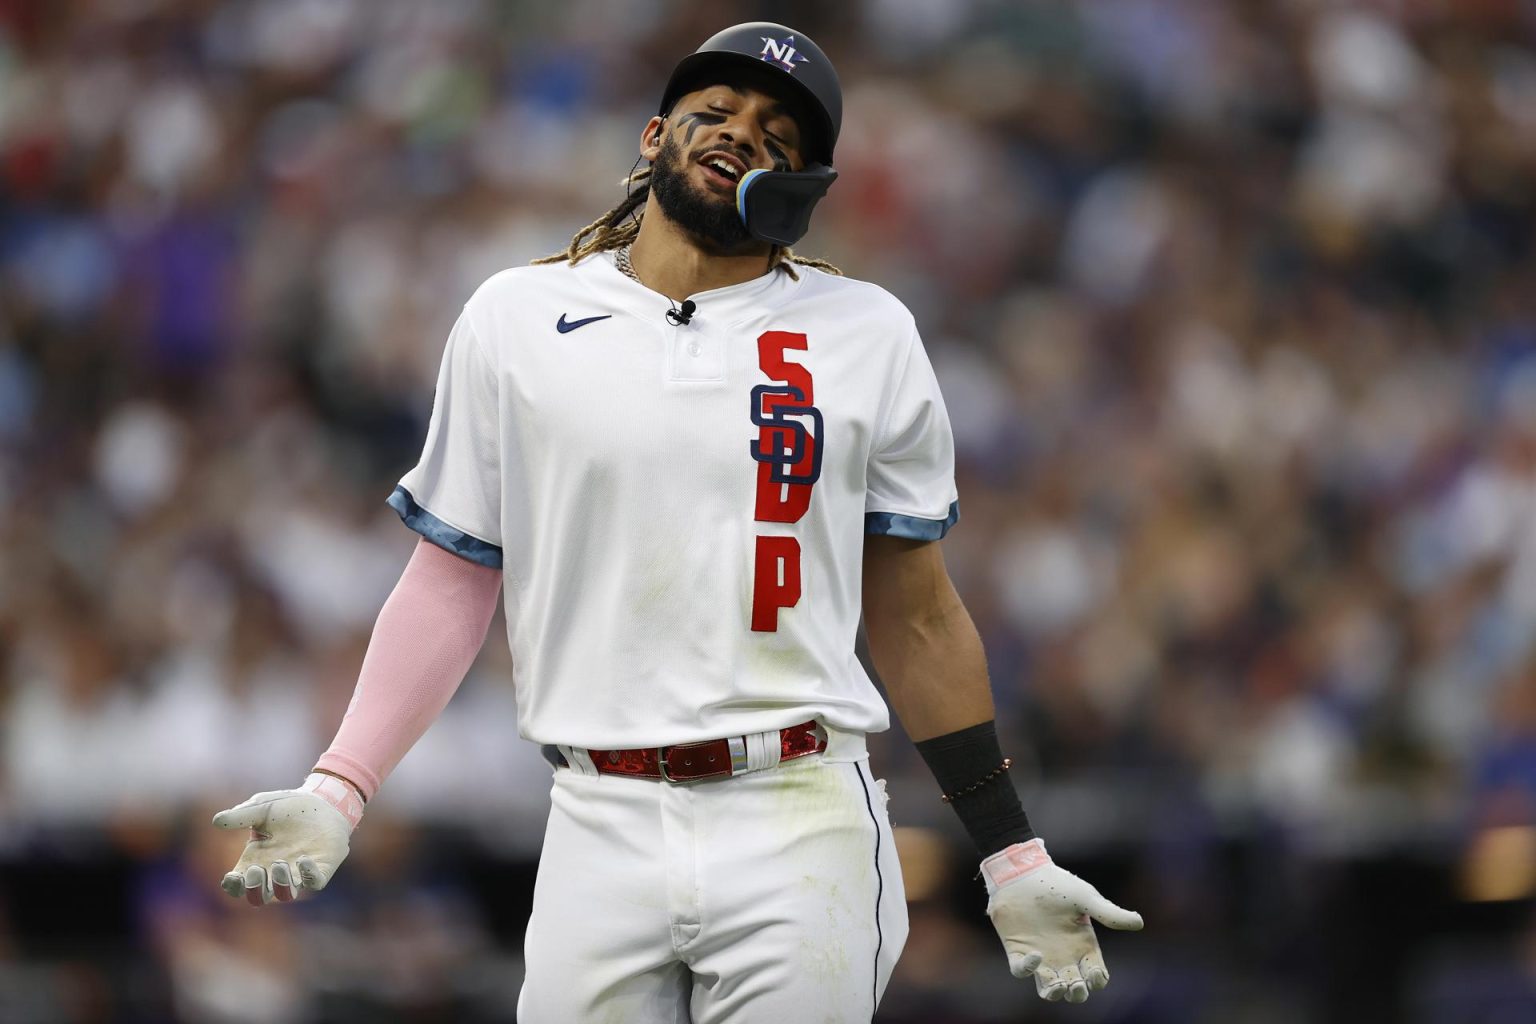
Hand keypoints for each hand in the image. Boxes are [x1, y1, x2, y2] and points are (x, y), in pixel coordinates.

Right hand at [212, 773, 364, 905]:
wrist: (324, 802)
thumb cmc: (289, 806)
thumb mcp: (263, 807)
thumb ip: (242, 815)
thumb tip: (216, 821)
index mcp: (256, 859)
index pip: (239, 885)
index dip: (233, 887)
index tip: (232, 876)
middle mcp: (275, 871)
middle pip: (259, 897)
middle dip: (255, 889)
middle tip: (258, 869)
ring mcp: (299, 872)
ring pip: (287, 895)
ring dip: (280, 886)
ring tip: (280, 864)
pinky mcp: (321, 868)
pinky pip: (315, 882)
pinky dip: (309, 876)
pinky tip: (305, 859)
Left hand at [983, 838, 1142, 1002]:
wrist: (1023, 872)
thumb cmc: (1057, 884)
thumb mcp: (1085, 898)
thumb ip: (1109, 913)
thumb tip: (1139, 922)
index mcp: (1083, 945)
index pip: (1096, 976)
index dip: (1097, 980)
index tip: (1094, 971)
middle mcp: (1063, 956)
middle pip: (1075, 989)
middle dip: (1078, 994)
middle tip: (1075, 984)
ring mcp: (1041, 956)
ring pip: (1049, 989)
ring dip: (1054, 994)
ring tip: (1058, 986)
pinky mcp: (1018, 951)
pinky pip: (1021, 971)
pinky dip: (1027, 970)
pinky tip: (1035, 956)